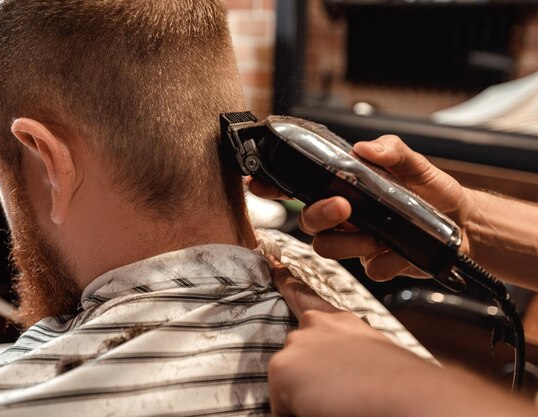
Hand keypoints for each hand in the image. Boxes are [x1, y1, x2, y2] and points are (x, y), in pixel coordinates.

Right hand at [250, 135, 472, 280]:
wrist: (464, 224)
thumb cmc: (434, 191)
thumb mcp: (417, 165)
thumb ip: (393, 152)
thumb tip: (365, 149)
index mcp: (344, 188)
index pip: (300, 186)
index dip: (274, 186)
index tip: (259, 184)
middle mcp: (344, 216)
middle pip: (308, 221)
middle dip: (318, 214)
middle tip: (342, 206)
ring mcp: (357, 242)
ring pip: (328, 249)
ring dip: (349, 243)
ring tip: (377, 234)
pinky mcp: (376, 264)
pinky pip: (368, 271)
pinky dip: (384, 262)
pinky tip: (399, 253)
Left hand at [268, 258, 429, 416]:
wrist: (408, 397)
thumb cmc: (400, 386)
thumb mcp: (371, 358)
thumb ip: (344, 355)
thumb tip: (336, 374)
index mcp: (341, 323)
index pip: (305, 297)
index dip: (286, 281)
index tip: (274, 265)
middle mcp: (315, 325)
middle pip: (295, 355)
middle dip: (307, 377)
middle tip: (339, 393)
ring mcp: (296, 343)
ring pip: (287, 382)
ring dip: (304, 398)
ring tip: (337, 404)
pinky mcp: (282, 367)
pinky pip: (281, 408)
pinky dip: (294, 415)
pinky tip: (321, 412)